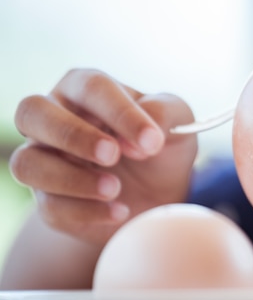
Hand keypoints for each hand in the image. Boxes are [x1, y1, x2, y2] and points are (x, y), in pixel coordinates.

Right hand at [10, 69, 197, 244]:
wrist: (159, 195)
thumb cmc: (162, 146)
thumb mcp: (178, 123)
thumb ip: (166, 113)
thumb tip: (148, 129)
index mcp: (85, 88)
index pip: (91, 88)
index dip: (120, 113)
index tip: (151, 140)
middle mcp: (54, 117)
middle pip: (33, 112)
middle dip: (73, 135)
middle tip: (113, 155)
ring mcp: (44, 159)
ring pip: (27, 163)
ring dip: (71, 178)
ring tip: (115, 188)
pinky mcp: (48, 199)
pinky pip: (49, 205)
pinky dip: (85, 210)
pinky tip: (119, 211)